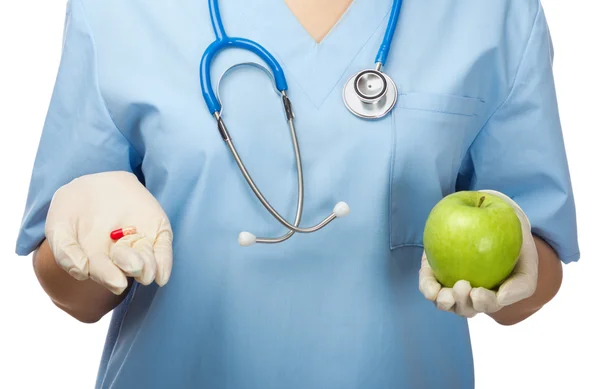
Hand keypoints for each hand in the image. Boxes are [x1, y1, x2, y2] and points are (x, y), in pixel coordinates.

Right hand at [45, 171, 172, 294]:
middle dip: (132, 267)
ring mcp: (140, 243)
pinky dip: (164, 260)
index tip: (117, 282)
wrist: (92, 186)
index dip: (110, 277)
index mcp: (98, 260)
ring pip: (149, 260)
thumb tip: (81, 272)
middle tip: (133, 266)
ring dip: (149, 265)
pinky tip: (162, 275)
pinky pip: (163, 247)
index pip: (106, 273)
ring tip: (144, 264)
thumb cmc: (72, 211)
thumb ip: (65, 250)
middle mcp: (122, 257)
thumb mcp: (59, 226)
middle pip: (130, 267)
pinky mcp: (156, 231)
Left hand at [419, 190, 538, 317]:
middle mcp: (469, 294)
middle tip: (462, 287)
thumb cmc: (513, 242)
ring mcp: (450, 284)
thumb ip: (523, 283)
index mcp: (492, 295)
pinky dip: (427, 287)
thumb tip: (501, 298)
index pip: (487, 305)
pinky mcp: (433, 272)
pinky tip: (430, 288)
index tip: (478, 292)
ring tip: (444, 294)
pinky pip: (427, 284)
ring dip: (443, 302)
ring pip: (444, 302)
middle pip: (464, 308)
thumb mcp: (528, 260)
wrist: (490, 214)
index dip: (482, 303)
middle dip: (462, 304)